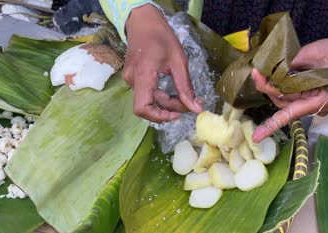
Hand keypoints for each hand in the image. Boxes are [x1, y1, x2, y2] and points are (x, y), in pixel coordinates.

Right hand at [123, 4, 202, 121]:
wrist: (142, 20)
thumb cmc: (161, 36)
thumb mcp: (178, 61)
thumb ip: (186, 87)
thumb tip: (196, 109)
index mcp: (143, 75)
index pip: (142, 108)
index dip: (159, 117)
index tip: (177, 114)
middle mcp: (133, 80)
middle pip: (150, 105)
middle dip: (171, 107)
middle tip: (191, 102)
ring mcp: (131, 79)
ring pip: (150, 99)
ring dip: (167, 102)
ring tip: (184, 95)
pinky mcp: (133, 77)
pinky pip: (147, 92)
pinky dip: (161, 95)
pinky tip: (173, 89)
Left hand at [251, 37, 327, 141]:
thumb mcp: (315, 54)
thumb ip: (293, 63)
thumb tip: (272, 69)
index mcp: (319, 100)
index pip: (291, 113)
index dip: (272, 124)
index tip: (256, 137)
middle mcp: (313, 105)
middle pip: (284, 103)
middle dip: (269, 89)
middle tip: (257, 73)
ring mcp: (310, 100)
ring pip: (284, 98)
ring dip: (272, 86)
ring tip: (262, 71)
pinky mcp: (307, 93)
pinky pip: (289, 92)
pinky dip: (279, 83)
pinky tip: (270, 74)